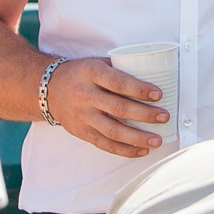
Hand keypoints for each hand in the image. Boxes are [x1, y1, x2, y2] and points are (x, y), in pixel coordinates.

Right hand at [46, 57, 168, 156]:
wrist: (48, 89)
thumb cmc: (81, 73)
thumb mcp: (97, 63)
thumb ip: (120, 69)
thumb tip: (154, 73)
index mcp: (91, 73)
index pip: (118, 83)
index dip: (139, 90)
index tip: (159, 95)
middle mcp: (85, 95)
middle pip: (119, 109)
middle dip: (145, 115)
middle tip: (164, 117)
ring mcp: (82, 116)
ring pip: (113, 131)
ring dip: (138, 138)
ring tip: (157, 140)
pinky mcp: (81, 132)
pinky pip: (105, 144)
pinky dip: (125, 150)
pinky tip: (141, 150)